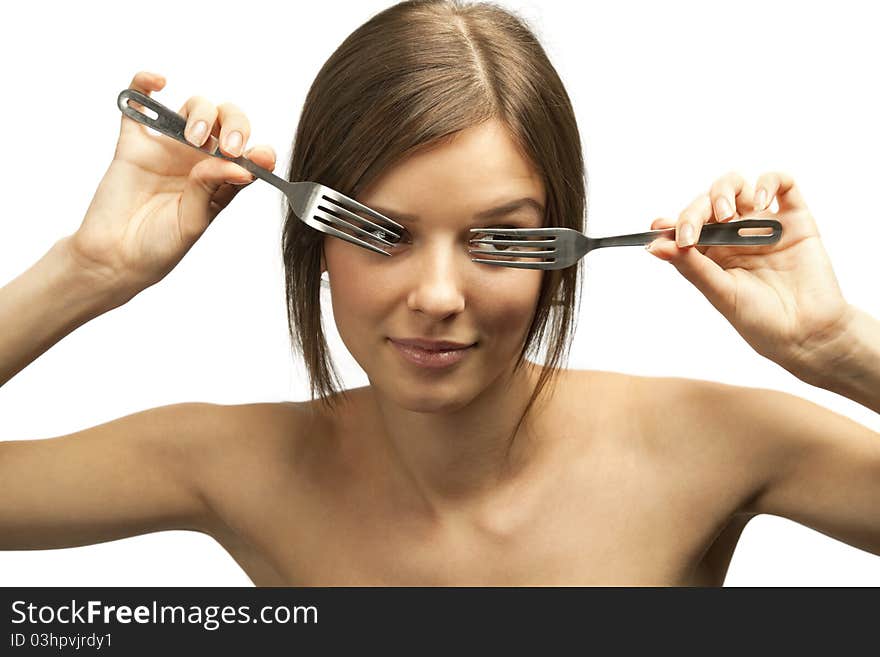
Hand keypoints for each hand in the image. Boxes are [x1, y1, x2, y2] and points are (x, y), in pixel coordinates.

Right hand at [68, 71, 276, 294]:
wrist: (115, 257)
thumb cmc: (160, 246)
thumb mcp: (194, 221)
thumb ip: (213, 188)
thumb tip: (242, 163)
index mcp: (221, 180)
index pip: (248, 154)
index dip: (258, 150)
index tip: (261, 156)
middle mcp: (198, 160)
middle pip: (226, 122)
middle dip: (235, 124)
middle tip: (229, 145)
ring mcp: (167, 148)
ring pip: (193, 109)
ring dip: (201, 113)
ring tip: (194, 138)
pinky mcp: (134, 142)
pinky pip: (139, 104)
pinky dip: (144, 84)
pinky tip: (158, 81)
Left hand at [645, 171, 851, 374]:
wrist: (807, 332)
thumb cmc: (761, 319)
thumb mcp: (719, 293)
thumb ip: (690, 266)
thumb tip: (655, 246)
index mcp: (711, 253)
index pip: (685, 226)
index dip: (671, 223)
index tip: (657, 228)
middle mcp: (734, 235)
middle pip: (707, 203)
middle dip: (694, 212)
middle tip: (692, 234)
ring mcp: (763, 224)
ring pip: (738, 186)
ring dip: (724, 191)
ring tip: (726, 216)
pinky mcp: (795, 219)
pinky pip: (782, 184)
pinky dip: (768, 183)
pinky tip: (760, 202)